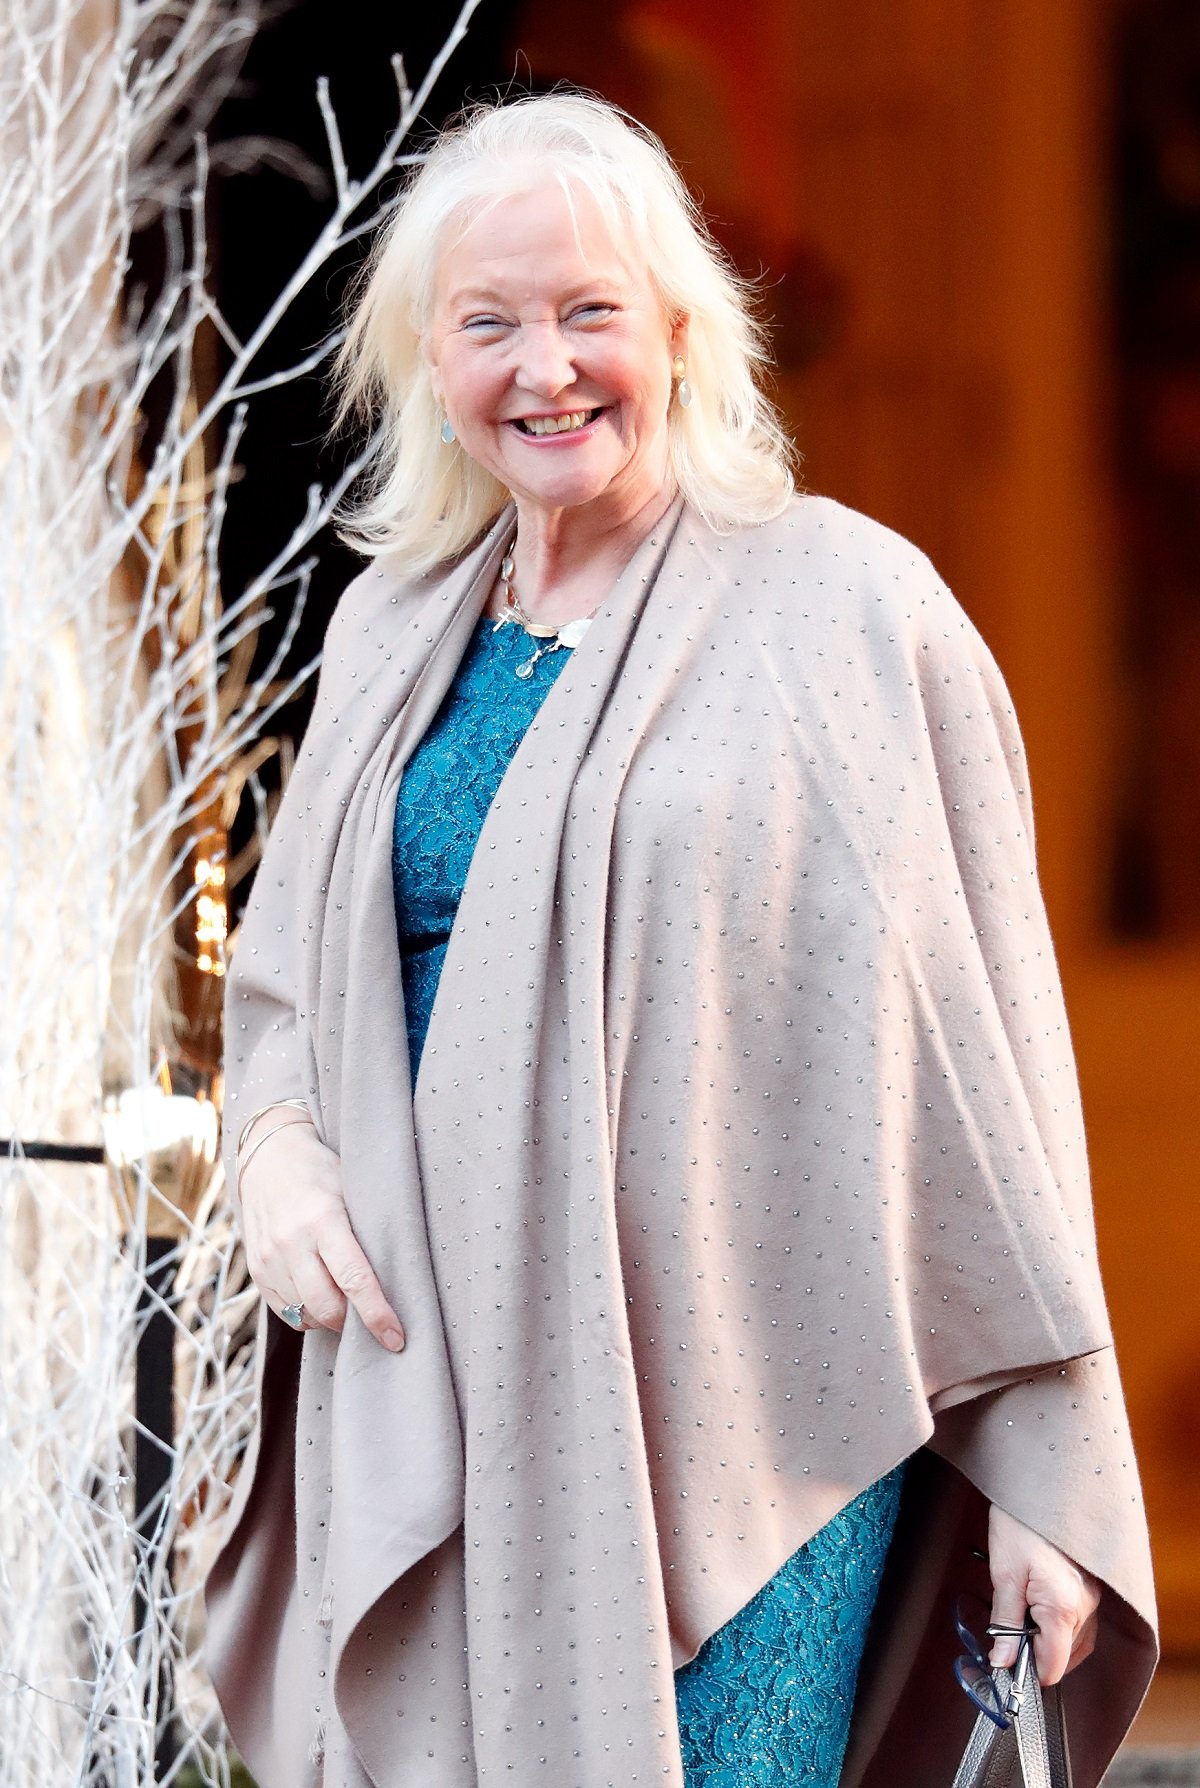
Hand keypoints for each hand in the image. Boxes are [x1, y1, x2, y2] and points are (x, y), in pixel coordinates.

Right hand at [238, 1111, 405, 1351]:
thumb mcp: (352, 1190)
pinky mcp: (256, 1272)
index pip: (354, 1279)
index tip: (396, 1339)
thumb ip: (367, 1232)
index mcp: (322, 1219)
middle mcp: (291, 1242)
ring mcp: (268, 1259)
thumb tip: (400, 1280)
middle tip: (374, 1319)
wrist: (268, 1156)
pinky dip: (308, 1315)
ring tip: (347, 1302)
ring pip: (306, 1315)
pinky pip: (286, 1313)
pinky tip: (322, 1298)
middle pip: (327, 1307)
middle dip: (354, 1323)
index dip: (377, 1314)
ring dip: (331, 1319)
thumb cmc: (322, 1171)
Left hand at [987, 1504, 1100, 1684]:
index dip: (1028, 1671)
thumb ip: (1005, 1623)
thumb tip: (1003, 1662)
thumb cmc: (1019, 1524)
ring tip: (1022, 1620)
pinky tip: (1039, 1609)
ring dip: (1050, 1640)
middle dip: (1037, 1653)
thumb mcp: (1004, 1575)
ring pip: (1076, 1640)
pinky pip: (1081, 1620)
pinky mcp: (1091, 1585)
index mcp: (1063, 1608)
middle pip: (1066, 1655)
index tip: (1006, 1663)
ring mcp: (1092, 1596)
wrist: (1039, 1485)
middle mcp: (1086, 1606)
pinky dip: (1061, 1625)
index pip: (1054, 1665)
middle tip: (1008, 1638)